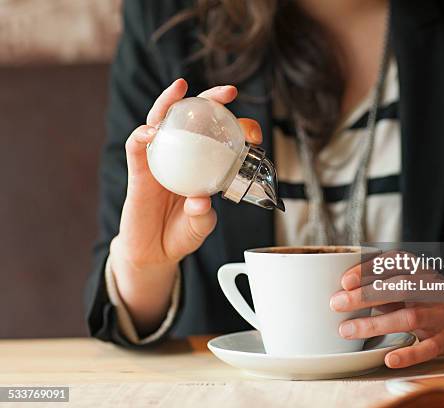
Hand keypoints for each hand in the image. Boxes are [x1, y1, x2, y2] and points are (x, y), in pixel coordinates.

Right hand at [112, 79, 262, 332]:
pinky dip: (142, 135)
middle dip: (208, 99)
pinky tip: (151, 130)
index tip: (252, 127)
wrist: (154, 252)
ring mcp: (159, 161)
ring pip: (161, 122)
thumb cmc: (181, 234)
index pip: (219, 136)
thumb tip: (201, 199)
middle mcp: (181, 156)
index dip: (235, 126)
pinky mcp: (138, 171)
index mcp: (202, 166)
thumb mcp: (200, 226)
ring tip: (180, 87)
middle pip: (192, 119)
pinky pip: (137, 148)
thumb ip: (202, 215)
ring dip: (169, 102)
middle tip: (226, 91)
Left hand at [330, 255, 443, 368]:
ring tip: (347, 330)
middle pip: (397, 288)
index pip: (393, 262)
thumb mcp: (407, 281)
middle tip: (337, 303)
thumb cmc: (426, 295)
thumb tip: (343, 291)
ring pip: (409, 317)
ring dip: (376, 324)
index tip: (345, 281)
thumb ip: (379, 284)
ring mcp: (438, 314)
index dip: (368, 270)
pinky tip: (389, 358)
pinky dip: (408, 354)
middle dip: (365, 295)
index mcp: (418, 270)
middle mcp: (429, 289)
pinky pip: (427, 347)